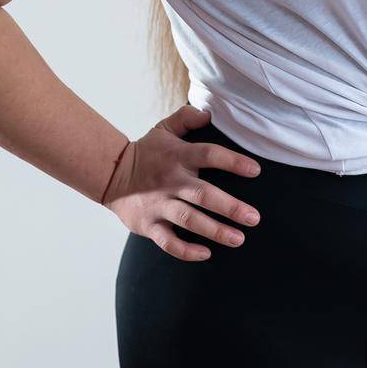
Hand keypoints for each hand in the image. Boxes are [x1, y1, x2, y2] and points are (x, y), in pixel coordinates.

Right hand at [101, 104, 263, 262]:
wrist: (111, 175)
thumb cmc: (148, 152)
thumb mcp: (165, 128)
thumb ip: (187, 118)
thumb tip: (210, 114)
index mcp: (178, 156)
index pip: (209, 155)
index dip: (233, 162)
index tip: (255, 170)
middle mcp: (171, 181)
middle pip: (203, 195)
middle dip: (230, 207)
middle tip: (254, 218)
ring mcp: (159, 205)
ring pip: (189, 220)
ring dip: (215, 231)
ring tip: (239, 239)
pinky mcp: (148, 225)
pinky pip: (168, 242)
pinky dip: (186, 250)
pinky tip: (206, 253)